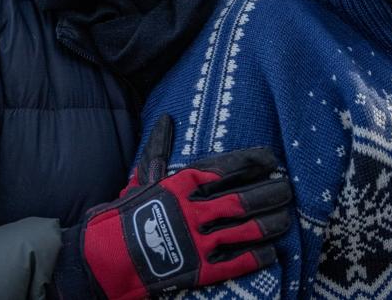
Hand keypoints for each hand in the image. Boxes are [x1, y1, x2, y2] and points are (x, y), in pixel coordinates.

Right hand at [81, 115, 291, 298]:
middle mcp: (193, 210)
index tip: (272, 160)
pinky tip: (271, 252)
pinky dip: (257, 256)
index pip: (227, 168)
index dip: (254, 163)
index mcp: (181, 184)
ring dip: (270, 224)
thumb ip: (157, 150)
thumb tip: (166, 120)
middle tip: (287, 190)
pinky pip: (235, 262)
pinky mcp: (198, 269)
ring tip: (286, 218)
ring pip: (246, 229)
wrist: (104, 260)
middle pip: (243, 199)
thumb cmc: (122, 216)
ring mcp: (197, 241)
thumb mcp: (140, 178)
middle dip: (270, 194)